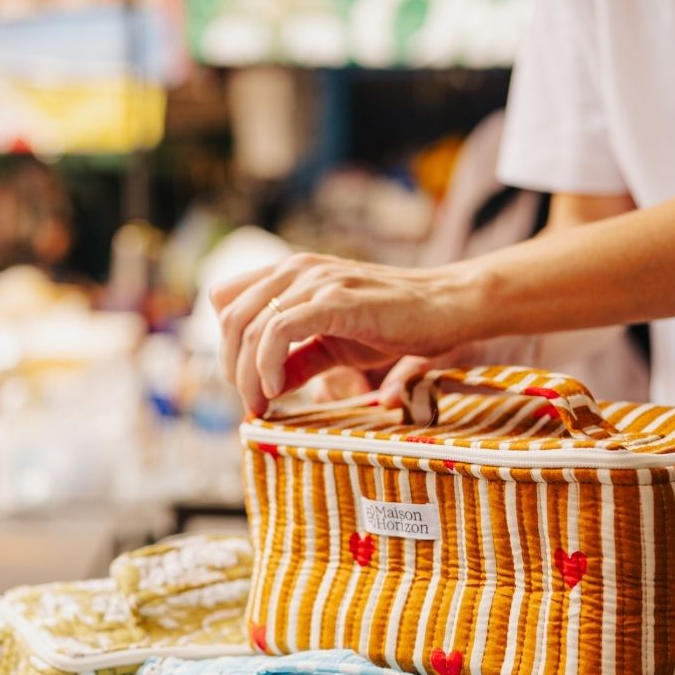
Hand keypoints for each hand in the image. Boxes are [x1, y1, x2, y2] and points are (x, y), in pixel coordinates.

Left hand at [210, 251, 482, 415]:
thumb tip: (268, 389)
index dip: (226, 343)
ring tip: (261, 404)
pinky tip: (277, 389)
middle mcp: (296, 269)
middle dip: (231, 367)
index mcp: (292, 273)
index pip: (227, 299)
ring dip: (246, 374)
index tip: (245, 382)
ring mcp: (315, 280)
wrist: (448, 307)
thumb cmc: (397, 323)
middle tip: (251, 404)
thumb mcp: (336, 344)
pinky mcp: (334, 300)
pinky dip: (267, 364)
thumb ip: (300, 360)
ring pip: (249, 326)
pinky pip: (278, 330)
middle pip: (230, 317)